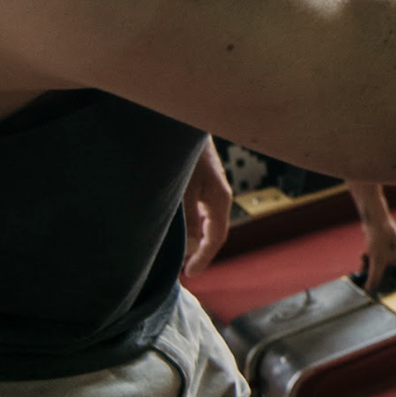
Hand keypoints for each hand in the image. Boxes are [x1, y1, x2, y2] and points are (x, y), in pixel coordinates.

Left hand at [180, 138, 232, 275]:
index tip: (191, 274)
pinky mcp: (202, 181)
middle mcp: (218, 195)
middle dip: (199, 251)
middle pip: (213, 231)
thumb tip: (190, 246)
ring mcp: (211, 188)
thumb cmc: (182, 154)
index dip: (204, 258)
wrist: (183, 122)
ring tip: (176, 253)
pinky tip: (177, 228)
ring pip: (205, 221)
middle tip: (182, 269)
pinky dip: (190, 224)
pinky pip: (199, 210)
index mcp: (219, 198)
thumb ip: (186, 219)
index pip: (216, 237)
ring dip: (193, 238)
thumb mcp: (182, 189)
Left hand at [350, 182, 395, 292]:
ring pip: (386, 266)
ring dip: (373, 267)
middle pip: (394, 274)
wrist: (374, 219)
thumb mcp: (377, 262)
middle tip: (370, 277)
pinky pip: (381, 259)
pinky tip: (364, 257)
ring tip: (364, 264)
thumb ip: (374, 279)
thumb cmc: (381, 237)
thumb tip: (370, 291)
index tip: (386, 288)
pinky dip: (373, 260)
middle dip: (379, 275)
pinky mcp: (388, 247)